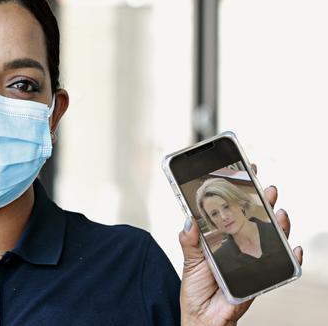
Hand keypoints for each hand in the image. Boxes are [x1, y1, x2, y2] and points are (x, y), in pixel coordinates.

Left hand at [178, 164, 302, 325]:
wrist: (201, 317)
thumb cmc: (196, 289)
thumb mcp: (189, 260)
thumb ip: (189, 240)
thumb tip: (188, 218)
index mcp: (223, 238)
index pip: (236, 210)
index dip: (243, 192)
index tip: (248, 171)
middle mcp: (240, 246)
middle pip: (258, 220)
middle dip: (264, 203)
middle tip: (268, 188)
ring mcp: (253, 262)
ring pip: (273, 240)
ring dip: (280, 226)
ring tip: (280, 213)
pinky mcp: (260, 279)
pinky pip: (281, 268)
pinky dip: (292, 259)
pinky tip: (294, 249)